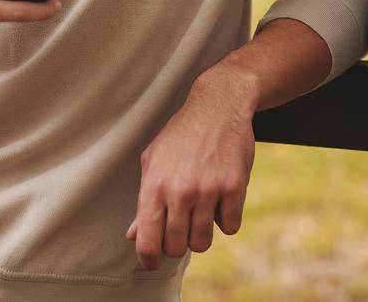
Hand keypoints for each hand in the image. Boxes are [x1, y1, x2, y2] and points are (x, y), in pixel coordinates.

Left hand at [127, 73, 256, 269]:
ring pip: (202, 242)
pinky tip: (221, 199)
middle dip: (177, 243)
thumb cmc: (181, 135)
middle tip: (181, 226)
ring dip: (202, 234)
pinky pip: (230, 227)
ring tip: (201, 212)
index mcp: (154, 185)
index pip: (146, 241)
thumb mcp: (153, 161)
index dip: (148, 259)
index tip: (152, 262)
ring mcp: (208, 190)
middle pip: (176, 248)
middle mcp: (180, 191)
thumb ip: (143, 200)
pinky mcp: (234, 187)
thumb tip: (133, 235)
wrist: (218, 106)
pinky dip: (226, 219)